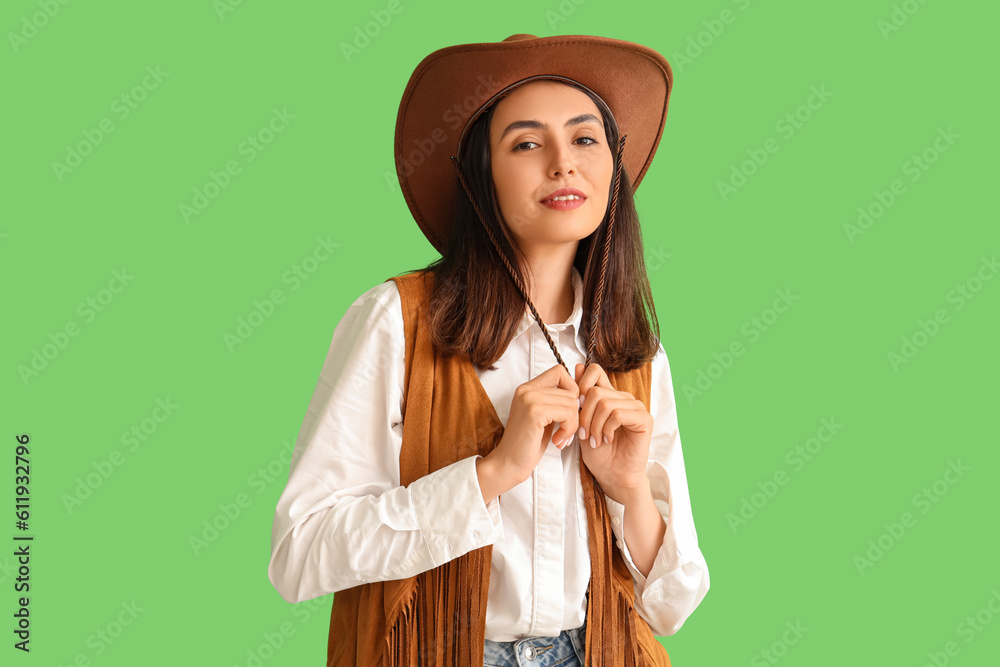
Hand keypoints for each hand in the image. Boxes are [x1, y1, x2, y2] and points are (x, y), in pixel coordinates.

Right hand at [478, 363, 579, 499]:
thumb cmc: (528, 444)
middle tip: (565, 433)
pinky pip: (567, 414)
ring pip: (572, 403)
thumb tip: (582, 394)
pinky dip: (568, 429)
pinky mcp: (535, 412)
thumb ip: (556, 402)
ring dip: (572, 424)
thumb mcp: (544, 417)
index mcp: (527, 388)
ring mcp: (530, 399)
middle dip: (575, 414)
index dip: (572, 389)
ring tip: (561, 438)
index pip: (560, 372)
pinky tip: (558, 441)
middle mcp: (527, 389)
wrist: (509, 463)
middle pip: (570, 390)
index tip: (569, 411)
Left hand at [575, 362, 652, 502]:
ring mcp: (635, 407)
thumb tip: (577, 366)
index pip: (594, 371)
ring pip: (605, 403)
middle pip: (595, 391)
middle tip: (583, 434)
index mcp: (609, 395)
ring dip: (594, 425)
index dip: (580, 384)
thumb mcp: (582, 423)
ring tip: (594, 440)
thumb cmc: (598, 453)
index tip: (574, 407)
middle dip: (583, 415)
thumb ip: (581, 398)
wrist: (613, 476)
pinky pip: (618, 414)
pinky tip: (606, 439)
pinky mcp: (644, 419)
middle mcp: (623, 398)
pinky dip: (607, 428)